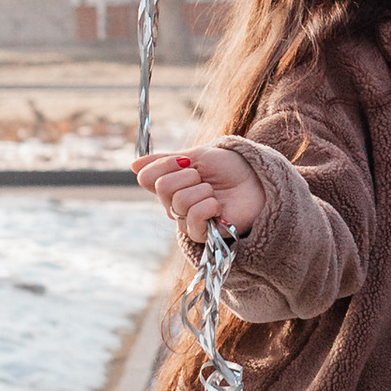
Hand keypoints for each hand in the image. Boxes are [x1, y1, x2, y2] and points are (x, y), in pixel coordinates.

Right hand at [135, 142, 262, 246]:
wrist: (257, 180)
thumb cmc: (230, 169)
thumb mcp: (197, 156)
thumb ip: (165, 161)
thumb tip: (133, 165)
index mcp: (170, 186)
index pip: (147, 177)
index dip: (164, 164)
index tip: (185, 160)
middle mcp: (173, 205)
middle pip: (162, 187)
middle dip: (188, 176)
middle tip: (204, 178)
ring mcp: (186, 220)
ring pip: (178, 201)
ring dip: (202, 190)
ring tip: (214, 193)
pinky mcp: (202, 234)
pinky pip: (192, 218)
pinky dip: (208, 206)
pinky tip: (218, 206)